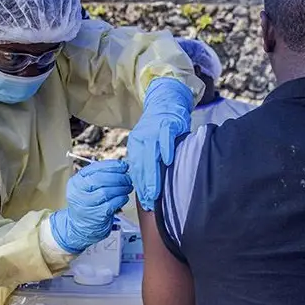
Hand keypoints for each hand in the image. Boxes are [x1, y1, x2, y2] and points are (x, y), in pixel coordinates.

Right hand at [50, 160, 132, 253]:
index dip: (112, 165)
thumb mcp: (87, 187)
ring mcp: (86, 205)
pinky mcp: (96, 216)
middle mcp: (78, 193)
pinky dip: (121, 199)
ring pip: (106, 192)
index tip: (123, 166)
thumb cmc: (88, 203)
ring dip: (121, 188)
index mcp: (76, 182)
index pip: (94, 168)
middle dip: (118, 177)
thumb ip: (100, 176)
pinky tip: (124, 198)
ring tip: (127, 187)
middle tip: (127, 178)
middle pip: (100, 179)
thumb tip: (121, 167)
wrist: (81, 226)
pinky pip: (112, 204)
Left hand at [127, 78, 192, 210]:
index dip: (140, 186)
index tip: (145, 202)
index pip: (135, 169)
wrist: (166, 102)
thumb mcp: (149, 145)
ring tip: (155, 190)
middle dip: (145, 185)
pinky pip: (165, 140)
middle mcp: (142, 138)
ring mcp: (154, 132)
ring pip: (151, 155)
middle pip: (141, 165)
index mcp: (135, 145)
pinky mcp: (167, 125)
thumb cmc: (160, 129)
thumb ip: (148, 162)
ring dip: (153, 174)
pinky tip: (168, 162)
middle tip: (149, 201)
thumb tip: (150, 187)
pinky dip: (166, 150)